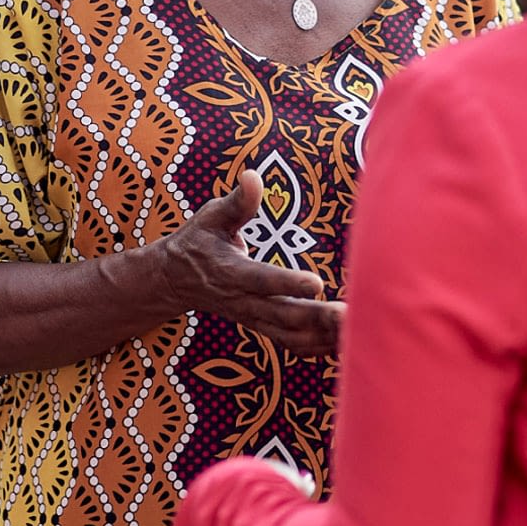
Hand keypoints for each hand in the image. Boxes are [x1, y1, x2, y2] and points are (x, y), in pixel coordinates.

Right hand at [160, 170, 344, 356]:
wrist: (173, 280)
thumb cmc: (198, 240)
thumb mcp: (211, 216)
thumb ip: (236, 202)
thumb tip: (252, 176)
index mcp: (230, 272)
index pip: (262, 280)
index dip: (288, 284)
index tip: (317, 283)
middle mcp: (242, 301)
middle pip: (283, 315)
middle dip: (316, 316)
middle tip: (348, 313)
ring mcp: (252, 318)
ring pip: (289, 336)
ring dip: (321, 337)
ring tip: (354, 331)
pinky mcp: (260, 326)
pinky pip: (289, 344)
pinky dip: (315, 349)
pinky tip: (343, 346)